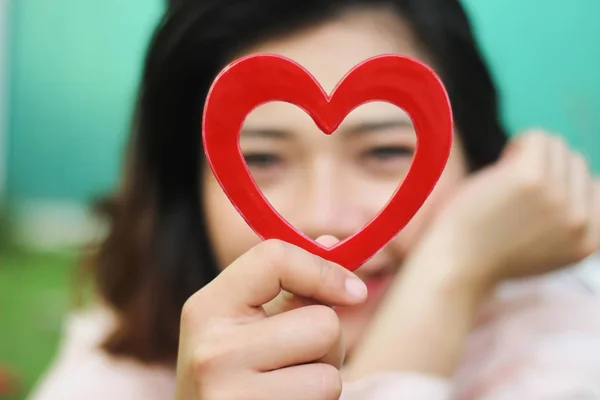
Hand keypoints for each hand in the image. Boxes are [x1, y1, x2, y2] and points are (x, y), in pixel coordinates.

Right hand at [174, 238, 367, 399]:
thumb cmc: (231, 373)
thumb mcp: (243, 323)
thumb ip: (287, 284)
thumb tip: (329, 242)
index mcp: (207, 308)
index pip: (274, 258)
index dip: (324, 270)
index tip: (353, 291)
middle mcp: (214, 351)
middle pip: (323, 323)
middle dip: (325, 342)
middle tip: (298, 358)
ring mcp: (232, 396)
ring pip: (329, 375)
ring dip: (321, 380)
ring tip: (288, 386)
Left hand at [421, 130, 599, 287]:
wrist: (456, 265)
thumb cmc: (490, 253)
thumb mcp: (548, 249)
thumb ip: (569, 224)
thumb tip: (591, 182)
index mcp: (590, 240)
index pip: (594, 185)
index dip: (560, 184)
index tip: (529, 200)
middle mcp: (580, 220)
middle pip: (575, 163)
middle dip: (544, 168)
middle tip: (510, 192)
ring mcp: (558, 198)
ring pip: (557, 146)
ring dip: (528, 155)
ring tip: (503, 181)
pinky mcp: (532, 178)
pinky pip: (537, 137)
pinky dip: (517, 144)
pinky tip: (499, 166)